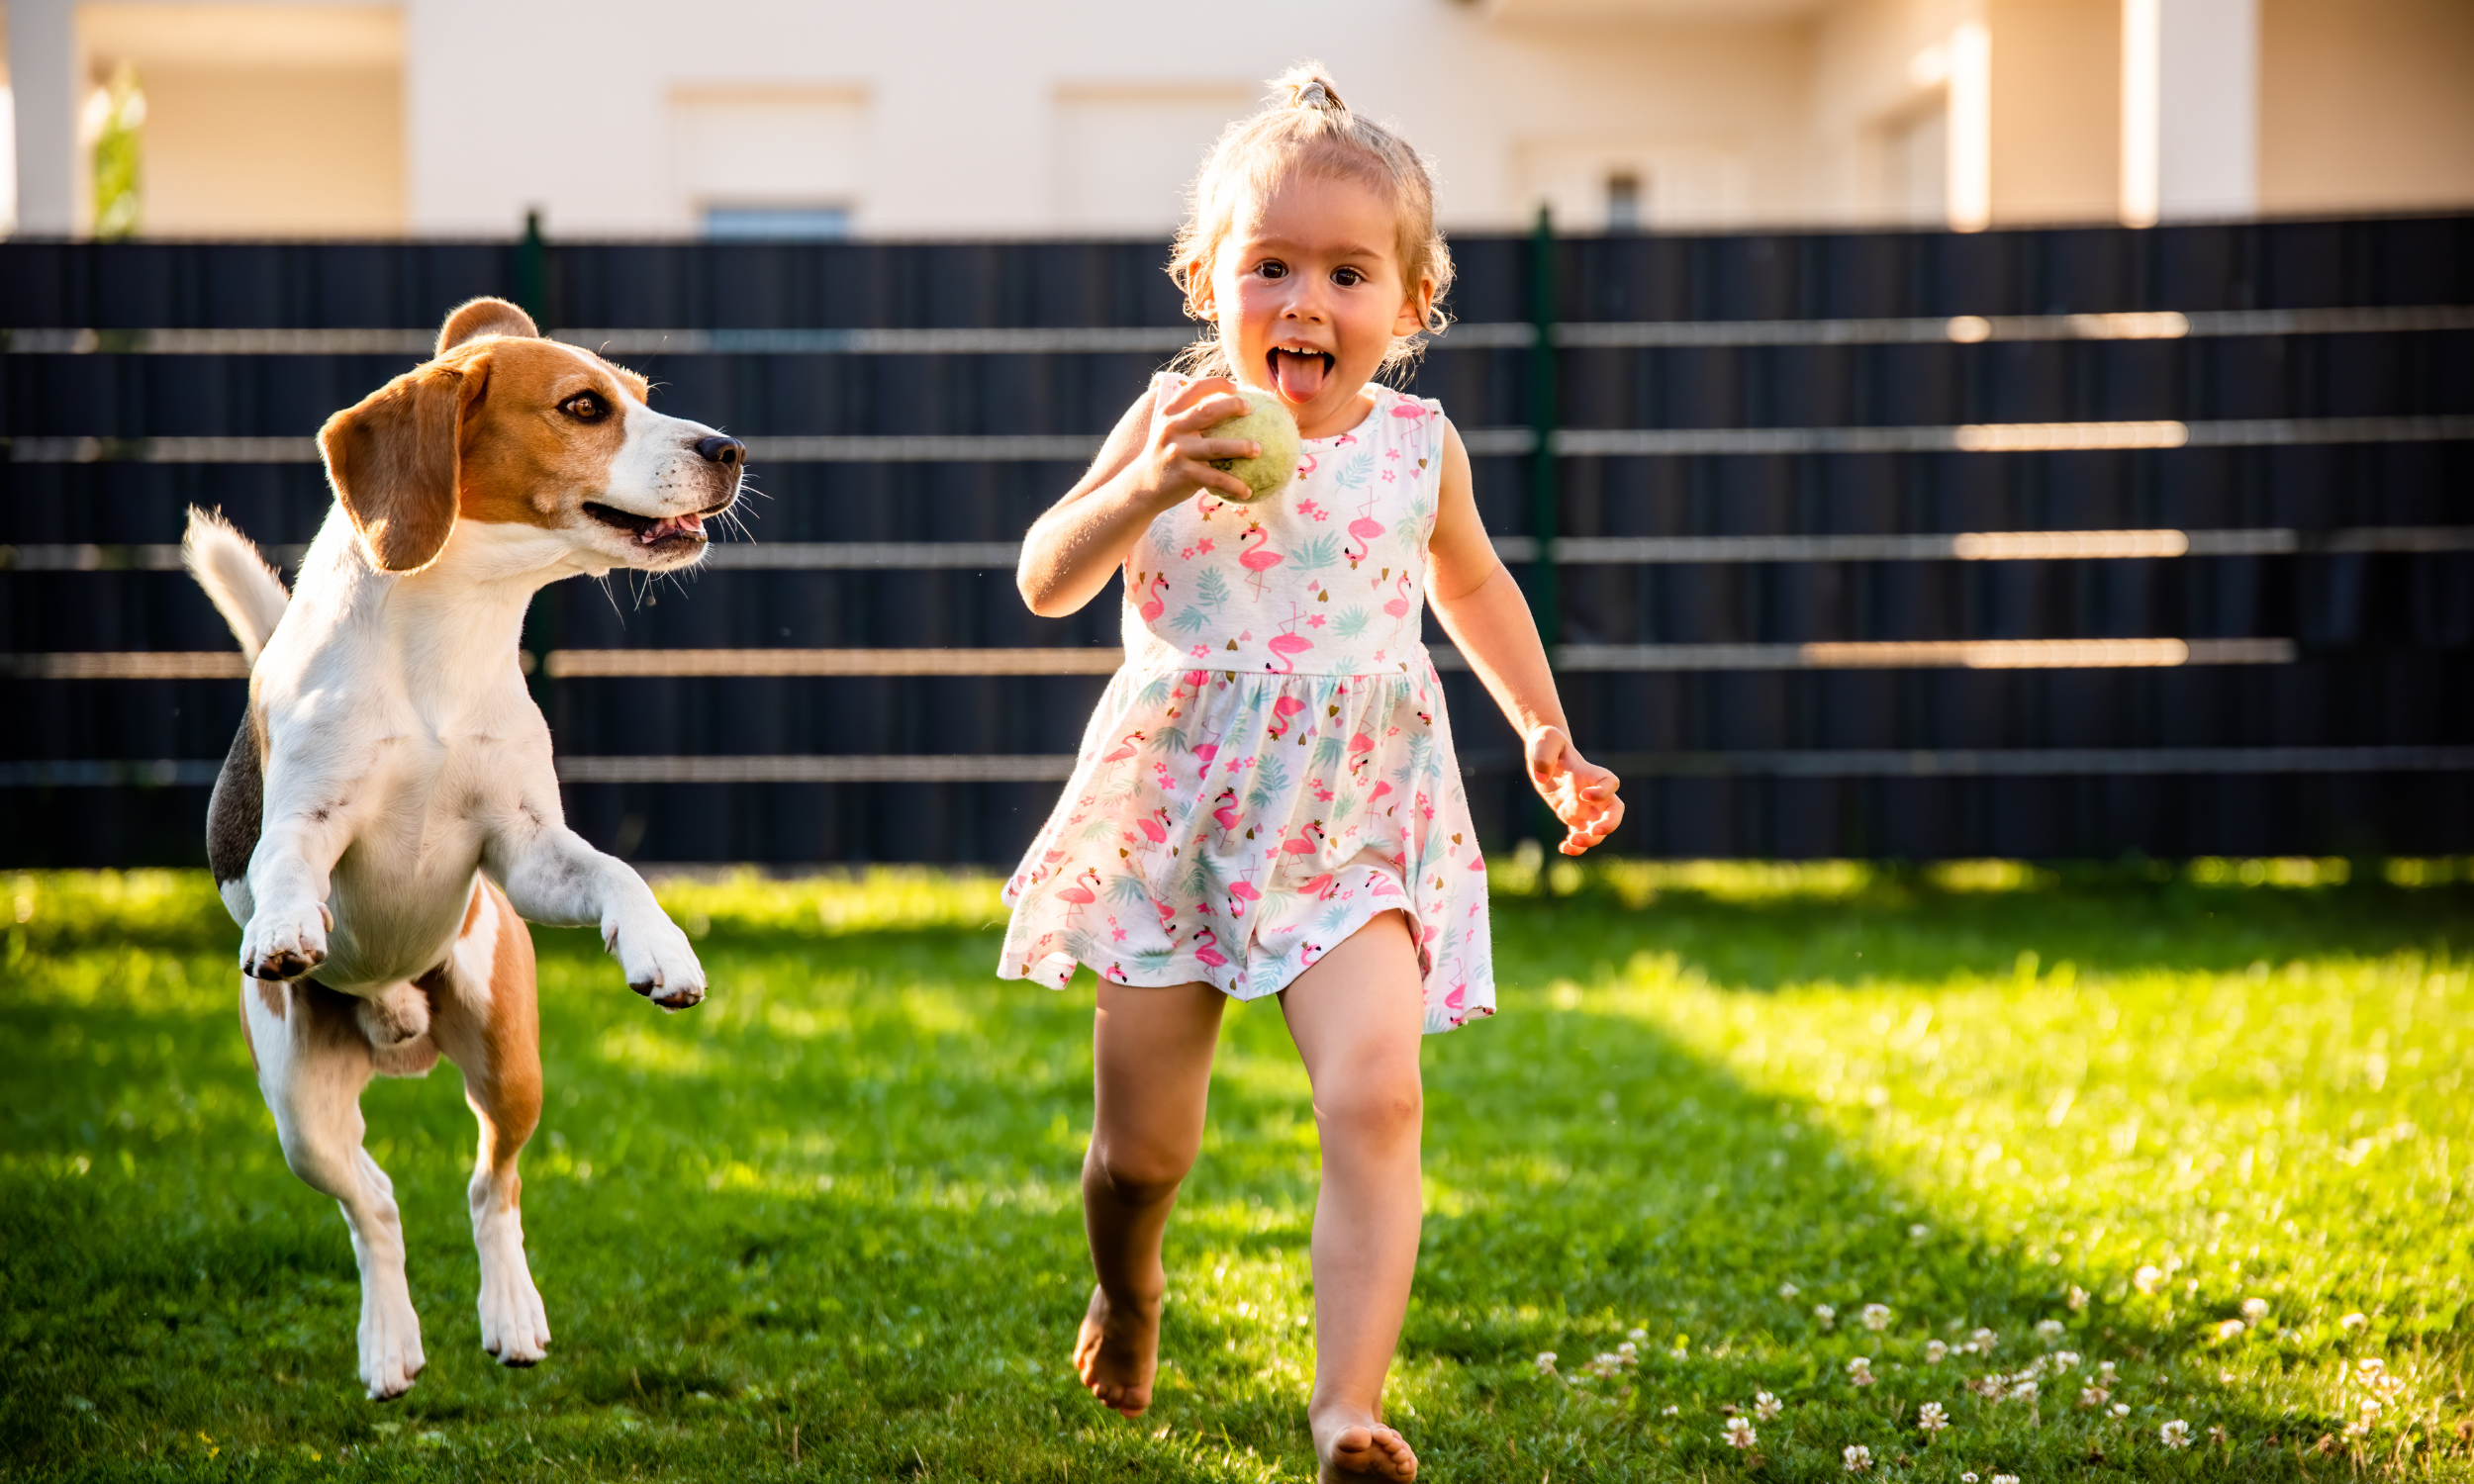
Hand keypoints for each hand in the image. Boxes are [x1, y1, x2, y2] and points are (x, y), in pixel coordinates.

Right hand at [1137, 378, 1261, 506]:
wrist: (1141, 486)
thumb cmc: (1164, 455)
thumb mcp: (1166, 429)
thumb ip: (1185, 416)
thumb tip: (1221, 402)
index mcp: (1169, 414)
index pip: (1193, 389)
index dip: (1215, 384)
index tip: (1235, 386)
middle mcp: (1172, 429)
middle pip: (1207, 412)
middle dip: (1232, 406)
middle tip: (1250, 409)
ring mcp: (1178, 452)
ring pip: (1216, 447)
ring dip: (1241, 447)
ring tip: (1259, 449)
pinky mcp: (1185, 475)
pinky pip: (1216, 479)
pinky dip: (1234, 485)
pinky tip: (1248, 491)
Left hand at [1525, 725, 1622, 854]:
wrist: (1543, 754)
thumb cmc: (1547, 742)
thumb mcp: (1544, 741)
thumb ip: (1544, 756)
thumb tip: (1541, 777)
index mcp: (1591, 773)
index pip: (1610, 783)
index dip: (1603, 792)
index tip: (1584, 795)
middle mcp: (1593, 792)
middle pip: (1615, 811)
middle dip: (1610, 824)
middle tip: (1595, 832)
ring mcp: (1585, 807)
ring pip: (1599, 829)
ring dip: (1590, 840)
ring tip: (1571, 843)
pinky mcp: (1573, 817)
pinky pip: (1580, 835)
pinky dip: (1576, 847)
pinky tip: (1563, 849)